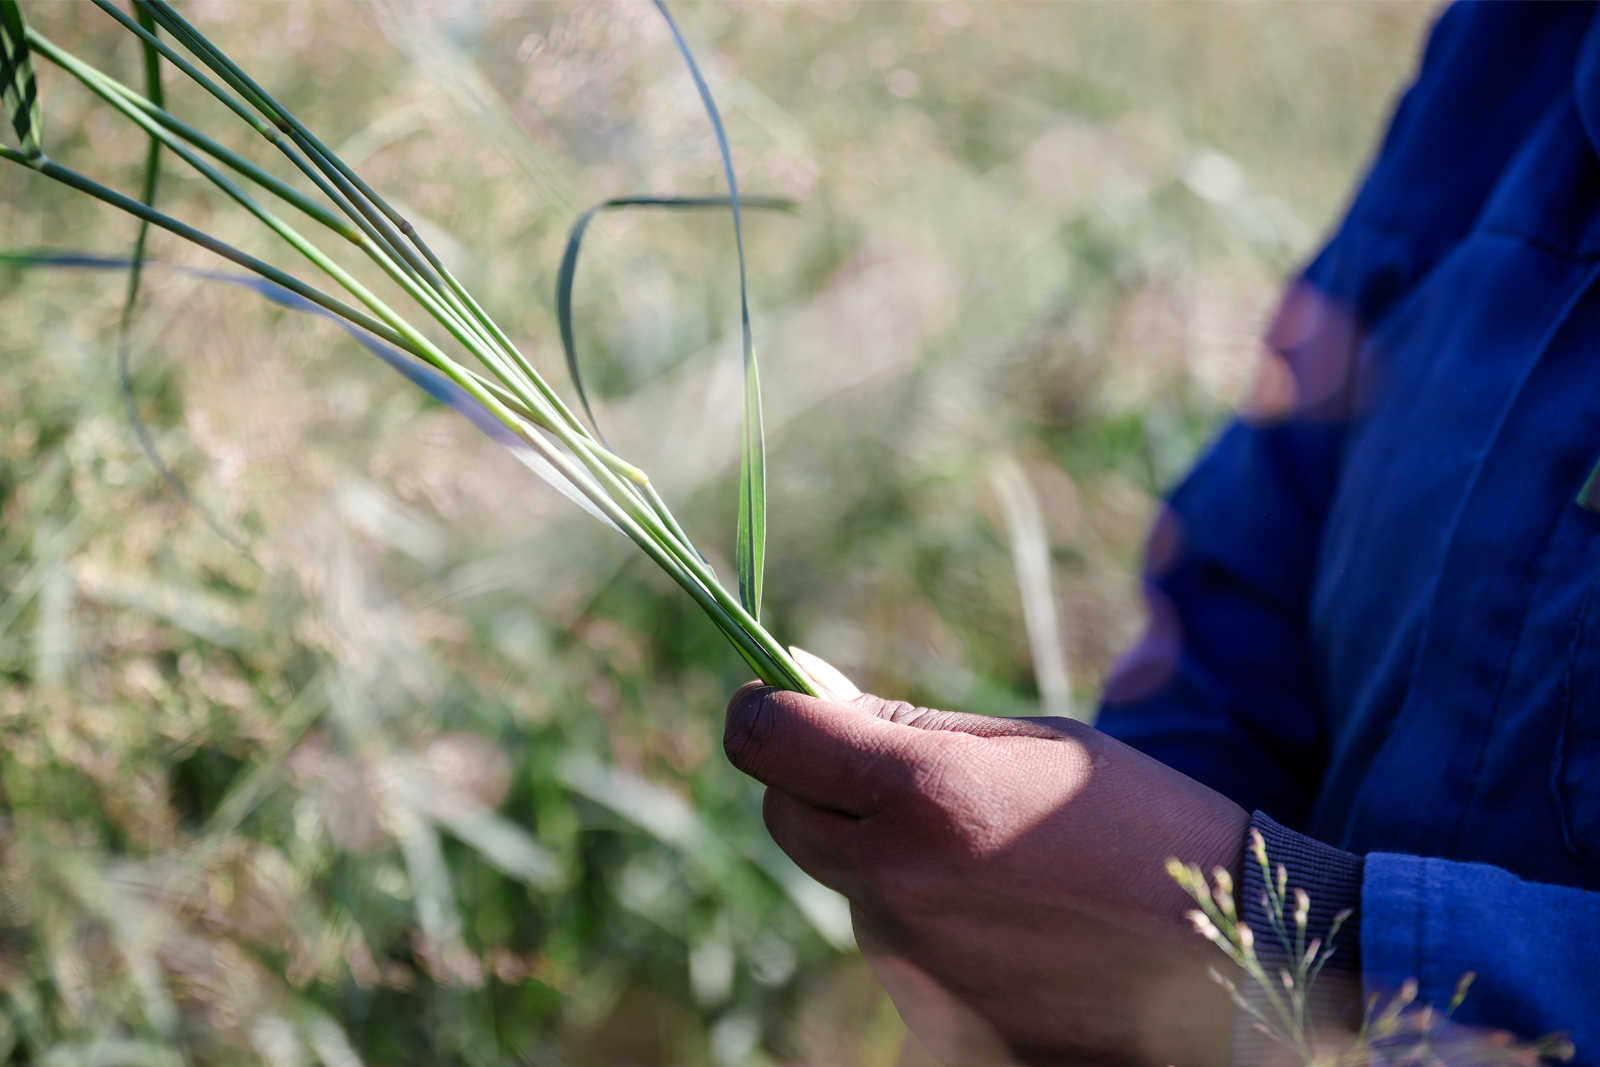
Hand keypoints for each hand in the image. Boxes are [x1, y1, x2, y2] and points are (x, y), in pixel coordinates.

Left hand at [723, 666, 1248, 1066]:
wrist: (1241, 950)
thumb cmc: (1141, 819)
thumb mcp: (1031, 742)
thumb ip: (905, 723)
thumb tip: (800, 681)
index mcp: (920, 795)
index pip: (764, 739)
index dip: (762, 706)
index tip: (784, 698)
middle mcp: (895, 883)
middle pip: (787, 816)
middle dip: (817, 782)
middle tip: (895, 772)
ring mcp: (910, 962)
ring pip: (848, 882)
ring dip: (887, 855)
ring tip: (1000, 859)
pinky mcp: (935, 1018)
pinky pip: (899, 943)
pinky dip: (929, 917)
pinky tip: (1013, 915)